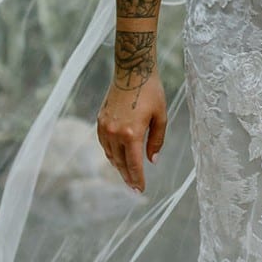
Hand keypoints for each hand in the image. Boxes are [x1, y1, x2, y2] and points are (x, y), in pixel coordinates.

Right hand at [97, 75, 166, 192]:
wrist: (132, 71)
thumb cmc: (151, 92)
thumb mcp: (161, 116)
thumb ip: (156, 141)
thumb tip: (152, 161)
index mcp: (131, 134)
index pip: (134, 164)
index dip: (137, 179)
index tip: (140, 190)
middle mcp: (115, 133)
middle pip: (120, 163)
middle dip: (127, 177)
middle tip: (134, 188)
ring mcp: (105, 127)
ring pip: (110, 155)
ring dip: (118, 166)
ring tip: (127, 174)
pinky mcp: (100, 121)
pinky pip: (104, 144)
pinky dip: (111, 153)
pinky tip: (118, 157)